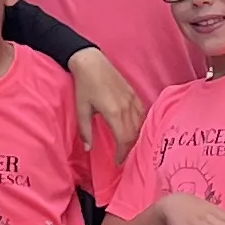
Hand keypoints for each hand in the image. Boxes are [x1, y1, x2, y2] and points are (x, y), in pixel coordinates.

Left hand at [66, 48, 143, 164]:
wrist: (91, 62)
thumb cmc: (84, 85)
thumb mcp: (82, 110)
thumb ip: (86, 131)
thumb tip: (88, 149)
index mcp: (114, 113)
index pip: (124, 140)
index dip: (122, 154)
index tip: (117, 162)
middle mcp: (126, 107)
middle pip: (134, 135)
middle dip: (130, 149)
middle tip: (123, 158)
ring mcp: (132, 99)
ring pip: (141, 125)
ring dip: (136, 138)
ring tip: (130, 147)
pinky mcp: (134, 94)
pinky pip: (143, 113)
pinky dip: (141, 125)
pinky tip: (137, 130)